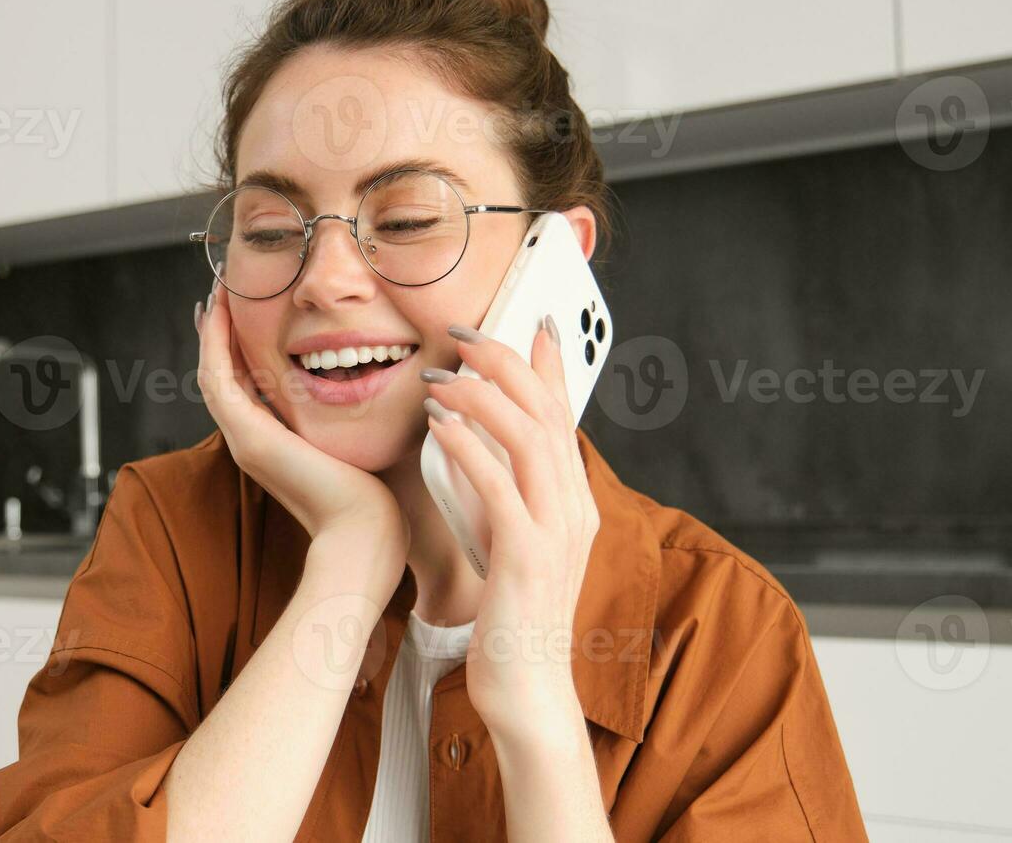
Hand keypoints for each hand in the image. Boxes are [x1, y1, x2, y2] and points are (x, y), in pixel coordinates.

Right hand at [196, 289, 407, 562]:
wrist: (364, 529)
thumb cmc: (371, 494)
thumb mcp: (351, 441)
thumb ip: (344, 417)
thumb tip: (360, 383)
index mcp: (269, 442)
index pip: (242, 384)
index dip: (237, 345)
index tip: (242, 308)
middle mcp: (249, 440)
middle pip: (220, 375)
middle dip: (219, 332)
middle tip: (219, 291)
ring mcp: (243, 439)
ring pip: (211, 373)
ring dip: (210, 331)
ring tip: (215, 293)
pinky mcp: (247, 436)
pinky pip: (217, 379)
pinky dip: (214, 344)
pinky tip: (219, 312)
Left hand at [421, 316, 600, 737]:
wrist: (527, 692)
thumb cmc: (510, 618)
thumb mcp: (510, 542)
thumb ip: (503, 493)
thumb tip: (479, 444)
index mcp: (573, 501)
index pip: (566, 415)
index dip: (549, 363)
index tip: (531, 320)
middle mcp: (574, 508)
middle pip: (548, 412)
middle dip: (506, 362)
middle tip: (462, 334)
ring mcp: (556, 532)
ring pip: (529, 438)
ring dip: (482, 397)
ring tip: (440, 377)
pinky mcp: (527, 558)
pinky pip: (500, 487)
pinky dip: (469, 449)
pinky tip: (438, 427)